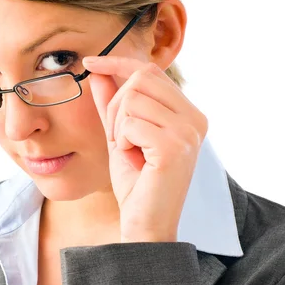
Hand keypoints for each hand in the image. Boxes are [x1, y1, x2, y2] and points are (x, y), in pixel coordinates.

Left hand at [82, 56, 207, 242]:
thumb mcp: (120, 133)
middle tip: (120, 137)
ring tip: (130, 151)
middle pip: (140, 79)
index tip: (90, 62)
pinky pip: (130, 122)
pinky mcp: (175, 146)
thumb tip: (98, 69)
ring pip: (132, 99)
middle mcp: (195, 118)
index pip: (150, 70)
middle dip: (116, 105)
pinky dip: (122, 140)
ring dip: (118, 126)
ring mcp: (188, 132)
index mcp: (188, 113)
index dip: (117, 62)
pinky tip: (135, 160)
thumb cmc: (136, 181)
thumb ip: (111, 101)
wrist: (144, 222)